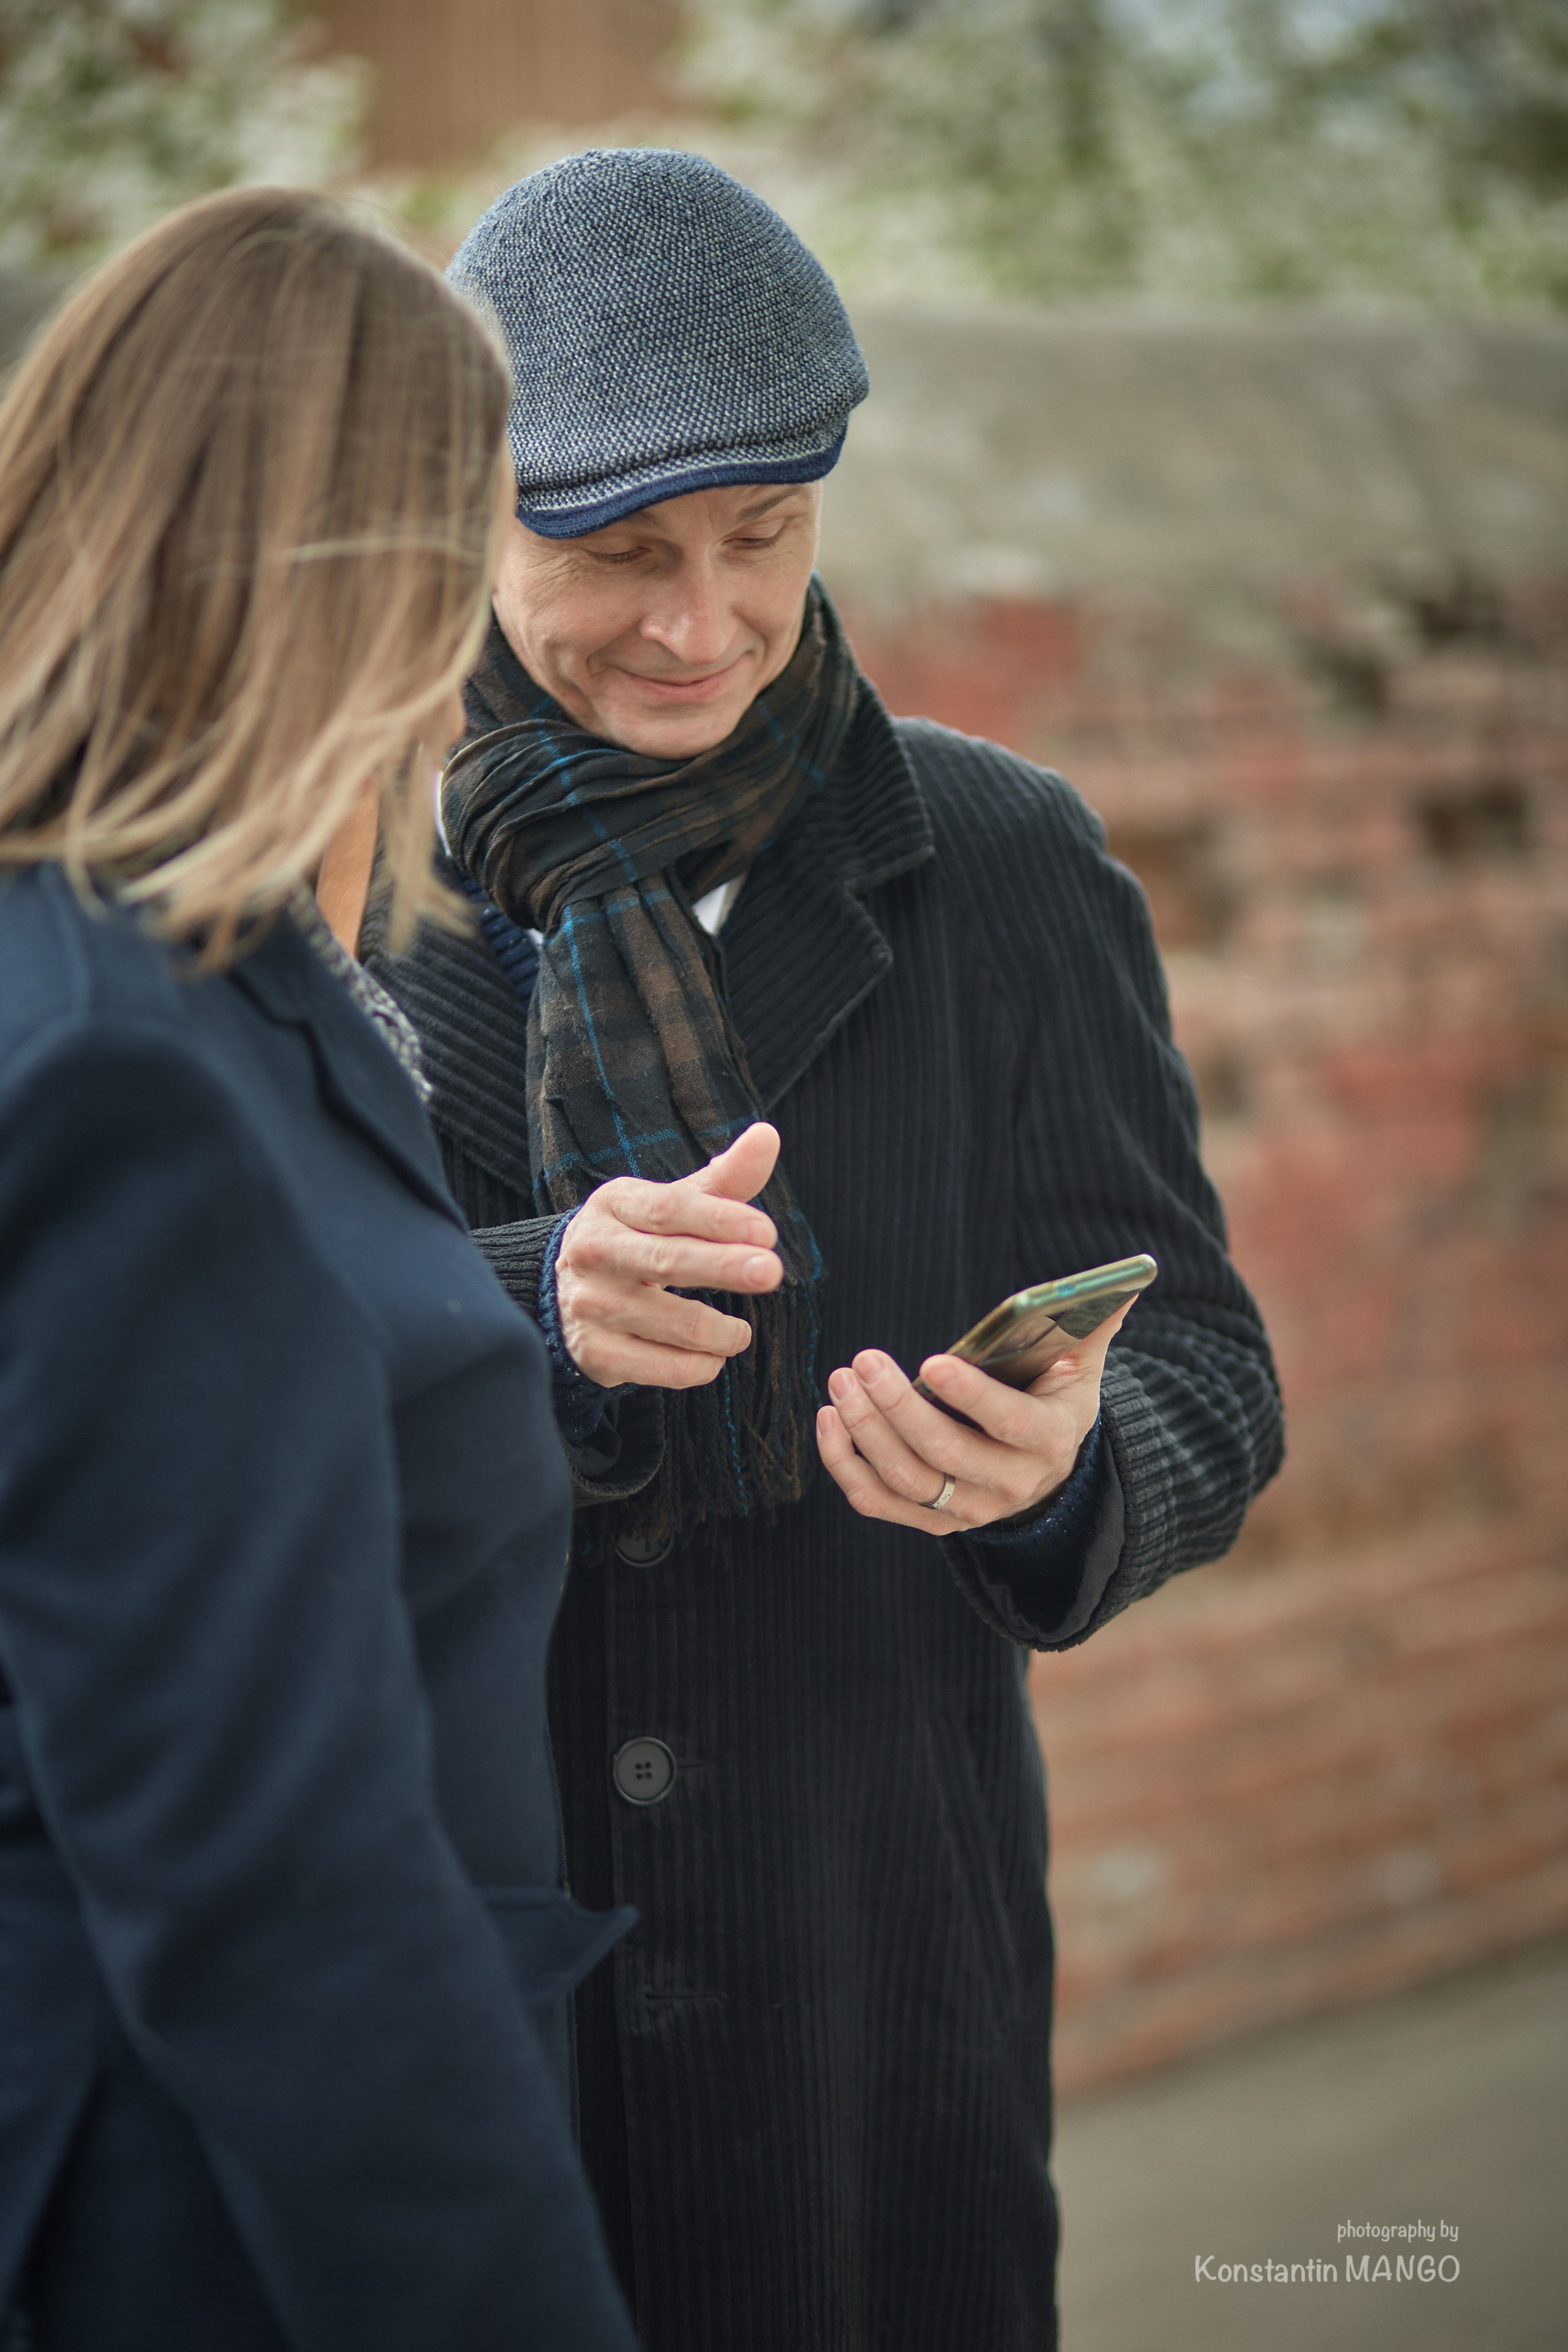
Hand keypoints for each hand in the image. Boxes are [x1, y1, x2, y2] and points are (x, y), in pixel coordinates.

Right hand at [555, 1123, 783, 1388]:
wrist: (563, 1294)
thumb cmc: (637, 1240)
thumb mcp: (670, 1205)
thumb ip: (723, 1180)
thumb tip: (767, 1135)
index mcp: (615, 1206)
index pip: (670, 1209)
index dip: (720, 1219)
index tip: (767, 1233)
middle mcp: (595, 1252)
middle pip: (668, 1261)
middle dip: (724, 1266)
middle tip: (771, 1272)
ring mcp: (591, 1305)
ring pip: (677, 1325)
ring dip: (724, 1333)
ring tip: (739, 1333)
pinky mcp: (595, 1353)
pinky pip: (667, 1369)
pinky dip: (703, 1365)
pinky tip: (710, 1355)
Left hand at [814, 1304, 1132, 1532]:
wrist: (1048, 1470)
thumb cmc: (1055, 1396)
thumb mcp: (1081, 1363)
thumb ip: (1094, 1323)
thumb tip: (1123, 1280)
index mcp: (1048, 1438)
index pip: (1007, 1422)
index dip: (970, 1396)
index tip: (931, 1360)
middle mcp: (1009, 1484)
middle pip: (944, 1454)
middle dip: (898, 1407)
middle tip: (863, 1361)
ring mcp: (968, 1509)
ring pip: (906, 1479)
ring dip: (865, 1431)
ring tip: (842, 1381)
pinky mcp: (932, 1520)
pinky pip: (876, 1502)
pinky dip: (844, 1464)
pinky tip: (829, 1419)